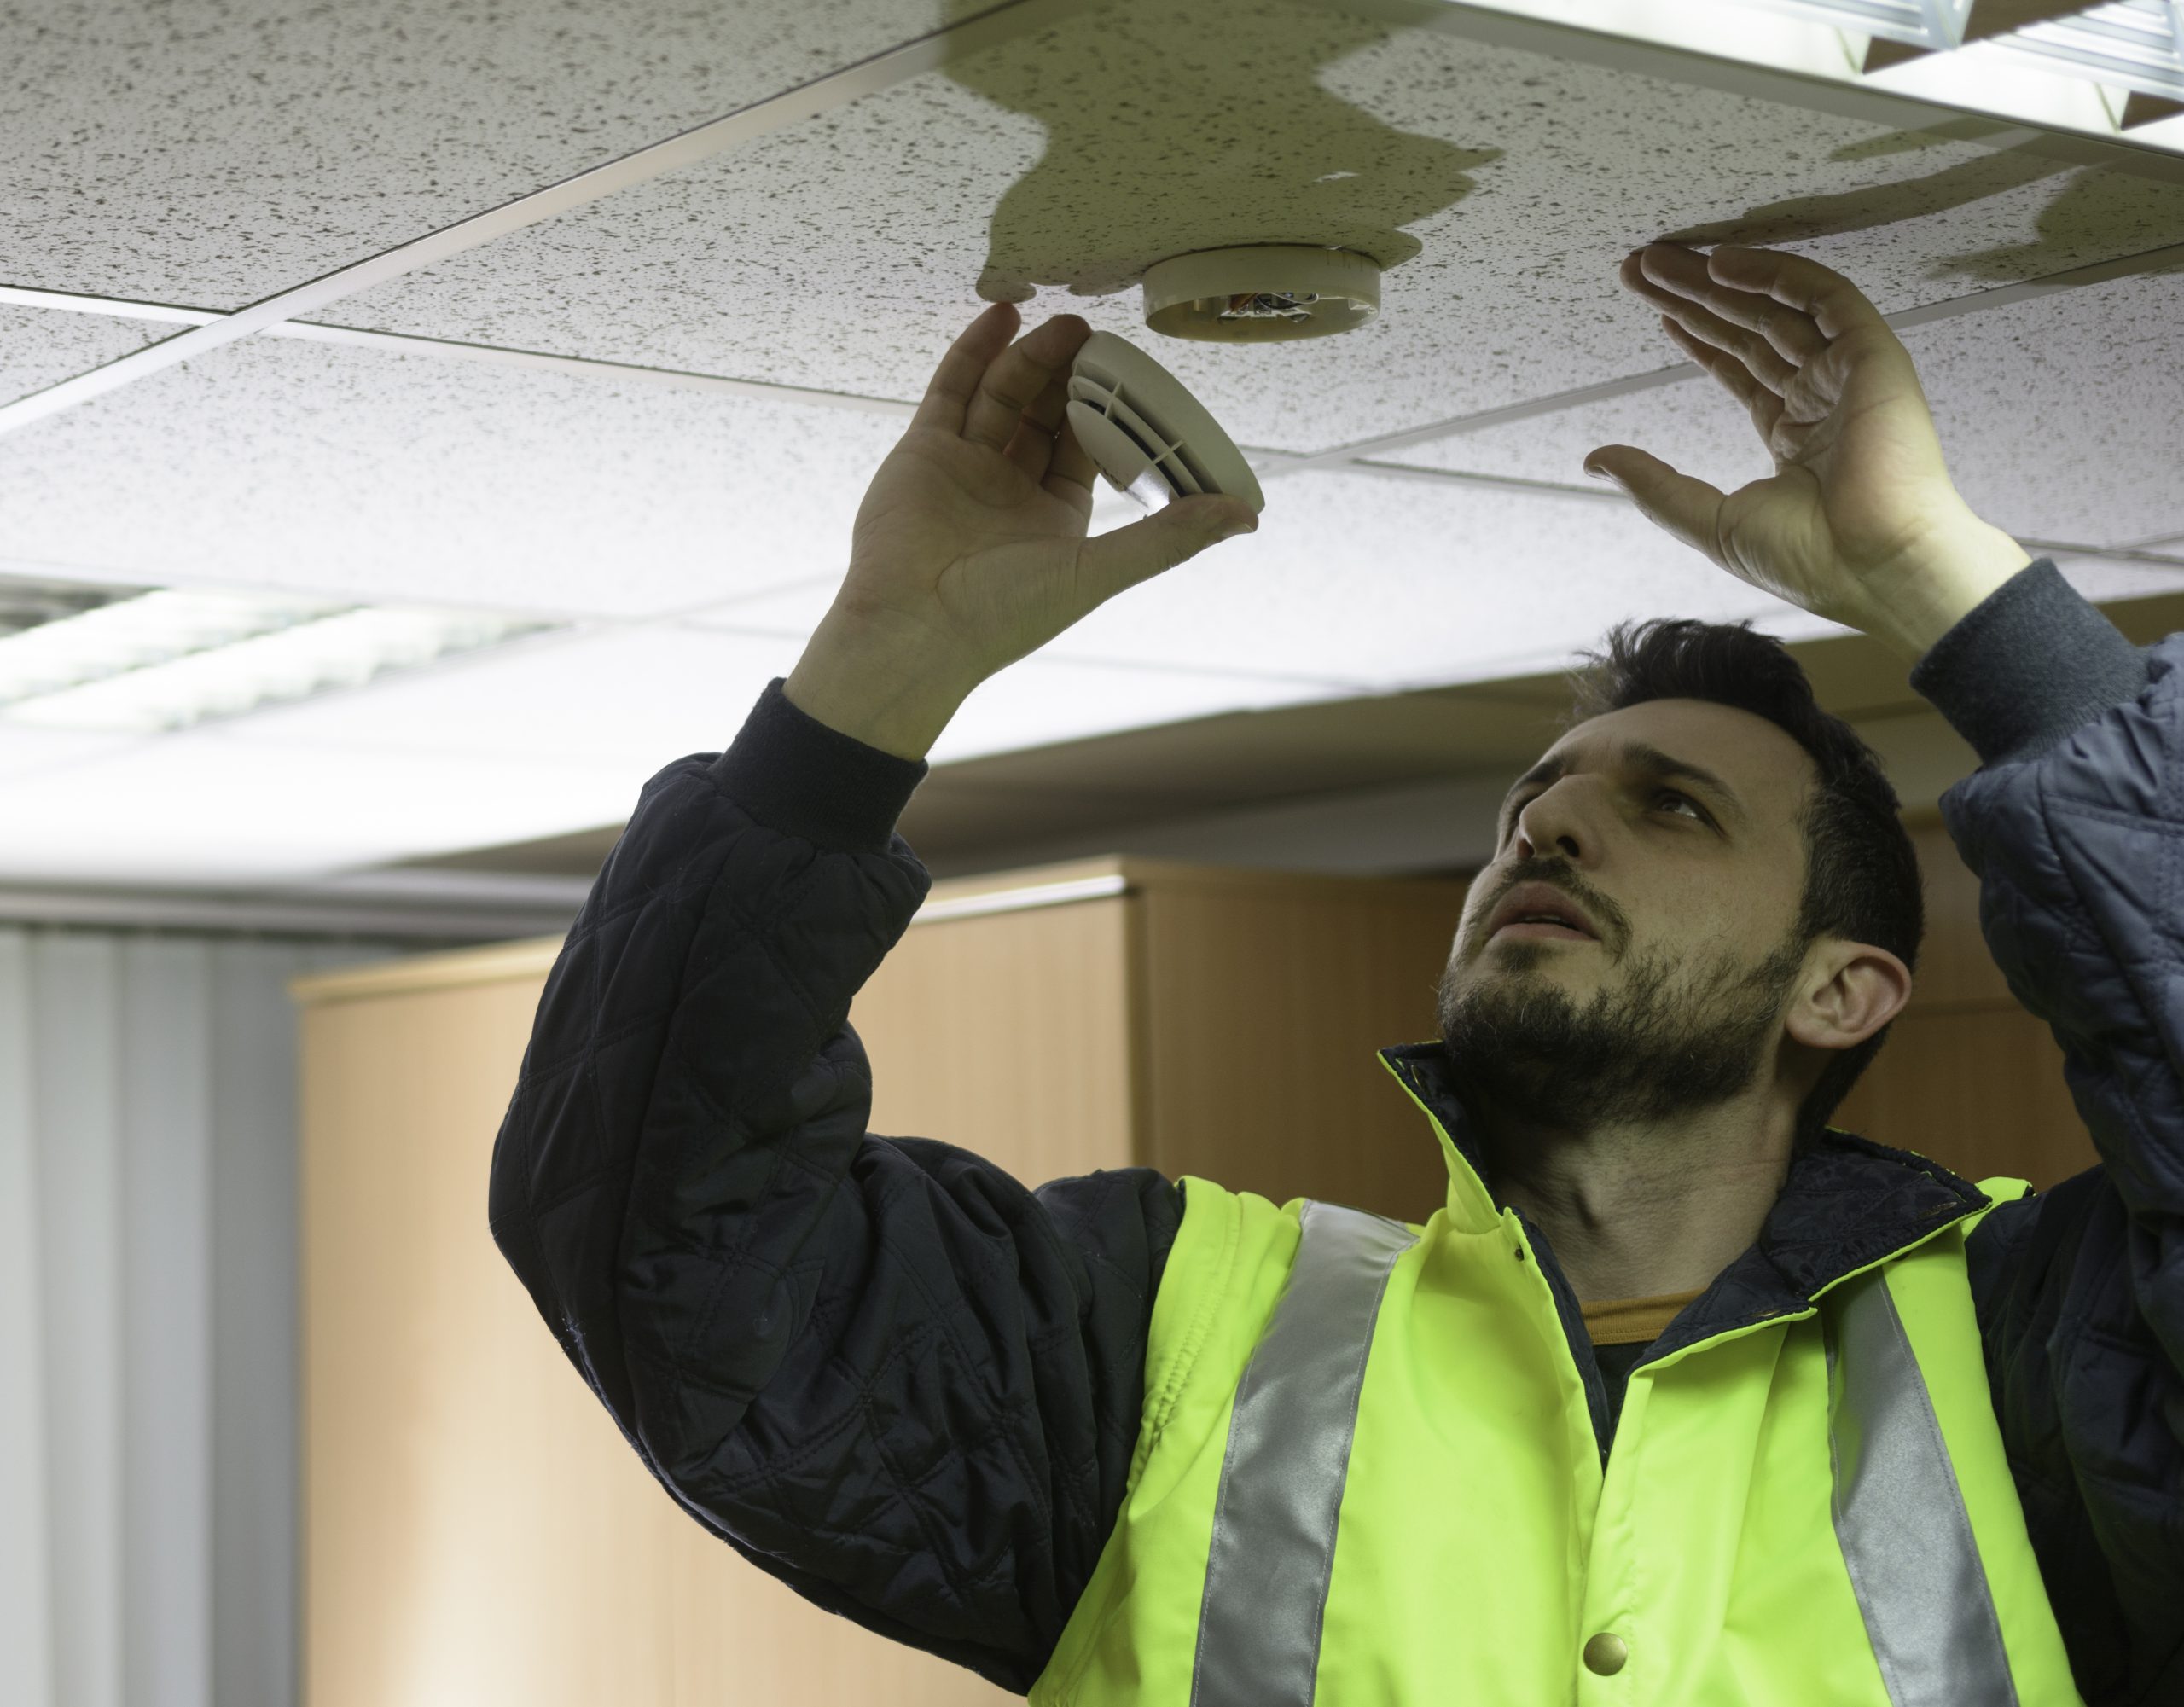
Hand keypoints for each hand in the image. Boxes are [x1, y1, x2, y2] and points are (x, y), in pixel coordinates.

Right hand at [785, 301, 1258, 757]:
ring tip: (1064, 323)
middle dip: (1071, 374)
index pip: (1087, 446)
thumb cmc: (1001, 615)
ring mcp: (964, 465)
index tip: (1132, 372)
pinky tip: (1002, 317)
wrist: (911, 629)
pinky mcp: (923, 450)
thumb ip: (1168, 538)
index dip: (1110, 408)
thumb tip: (1245, 516)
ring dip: (1031, 355)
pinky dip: (975, 351)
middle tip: (1097, 336)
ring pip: (1003, 395)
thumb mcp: (1097, 571)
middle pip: (1046, 412)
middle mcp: (1009, 487)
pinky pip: (952, 389)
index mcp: (1053, 516)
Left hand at [1587, 244, 2030, 660]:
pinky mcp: (1873, 356)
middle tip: (1640, 267)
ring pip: (1777, 307)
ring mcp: (1848, 374)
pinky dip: (1776, 275)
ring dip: (1719, 279)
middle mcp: (1821, 397)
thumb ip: (1653, 484)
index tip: (1654, 308)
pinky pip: (1824, 298)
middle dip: (1692, 297)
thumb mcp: (1707, 520)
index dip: (1695, 334)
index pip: (1739, 366)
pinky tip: (1723, 264)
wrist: (1872, 567)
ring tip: (1660, 260)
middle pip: (1749, 328)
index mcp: (1793, 434)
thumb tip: (1597, 458)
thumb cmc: (1808, 560)